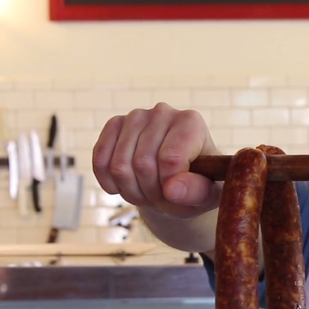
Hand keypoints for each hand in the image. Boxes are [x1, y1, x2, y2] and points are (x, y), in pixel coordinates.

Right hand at [93, 102, 221, 219]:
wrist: (175, 182)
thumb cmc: (197, 186)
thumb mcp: (208, 195)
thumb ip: (197, 192)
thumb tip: (171, 189)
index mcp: (191, 123)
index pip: (170, 160)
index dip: (170, 187)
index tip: (178, 193)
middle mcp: (163, 112)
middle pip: (143, 164)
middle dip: (150, 192)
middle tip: (161, 197)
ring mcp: (136, 116)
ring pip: (119, 166)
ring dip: (130, 191)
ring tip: (147, 192)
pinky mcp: (114, 125)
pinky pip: (100, 160)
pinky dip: (108, 182)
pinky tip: (121, 187)